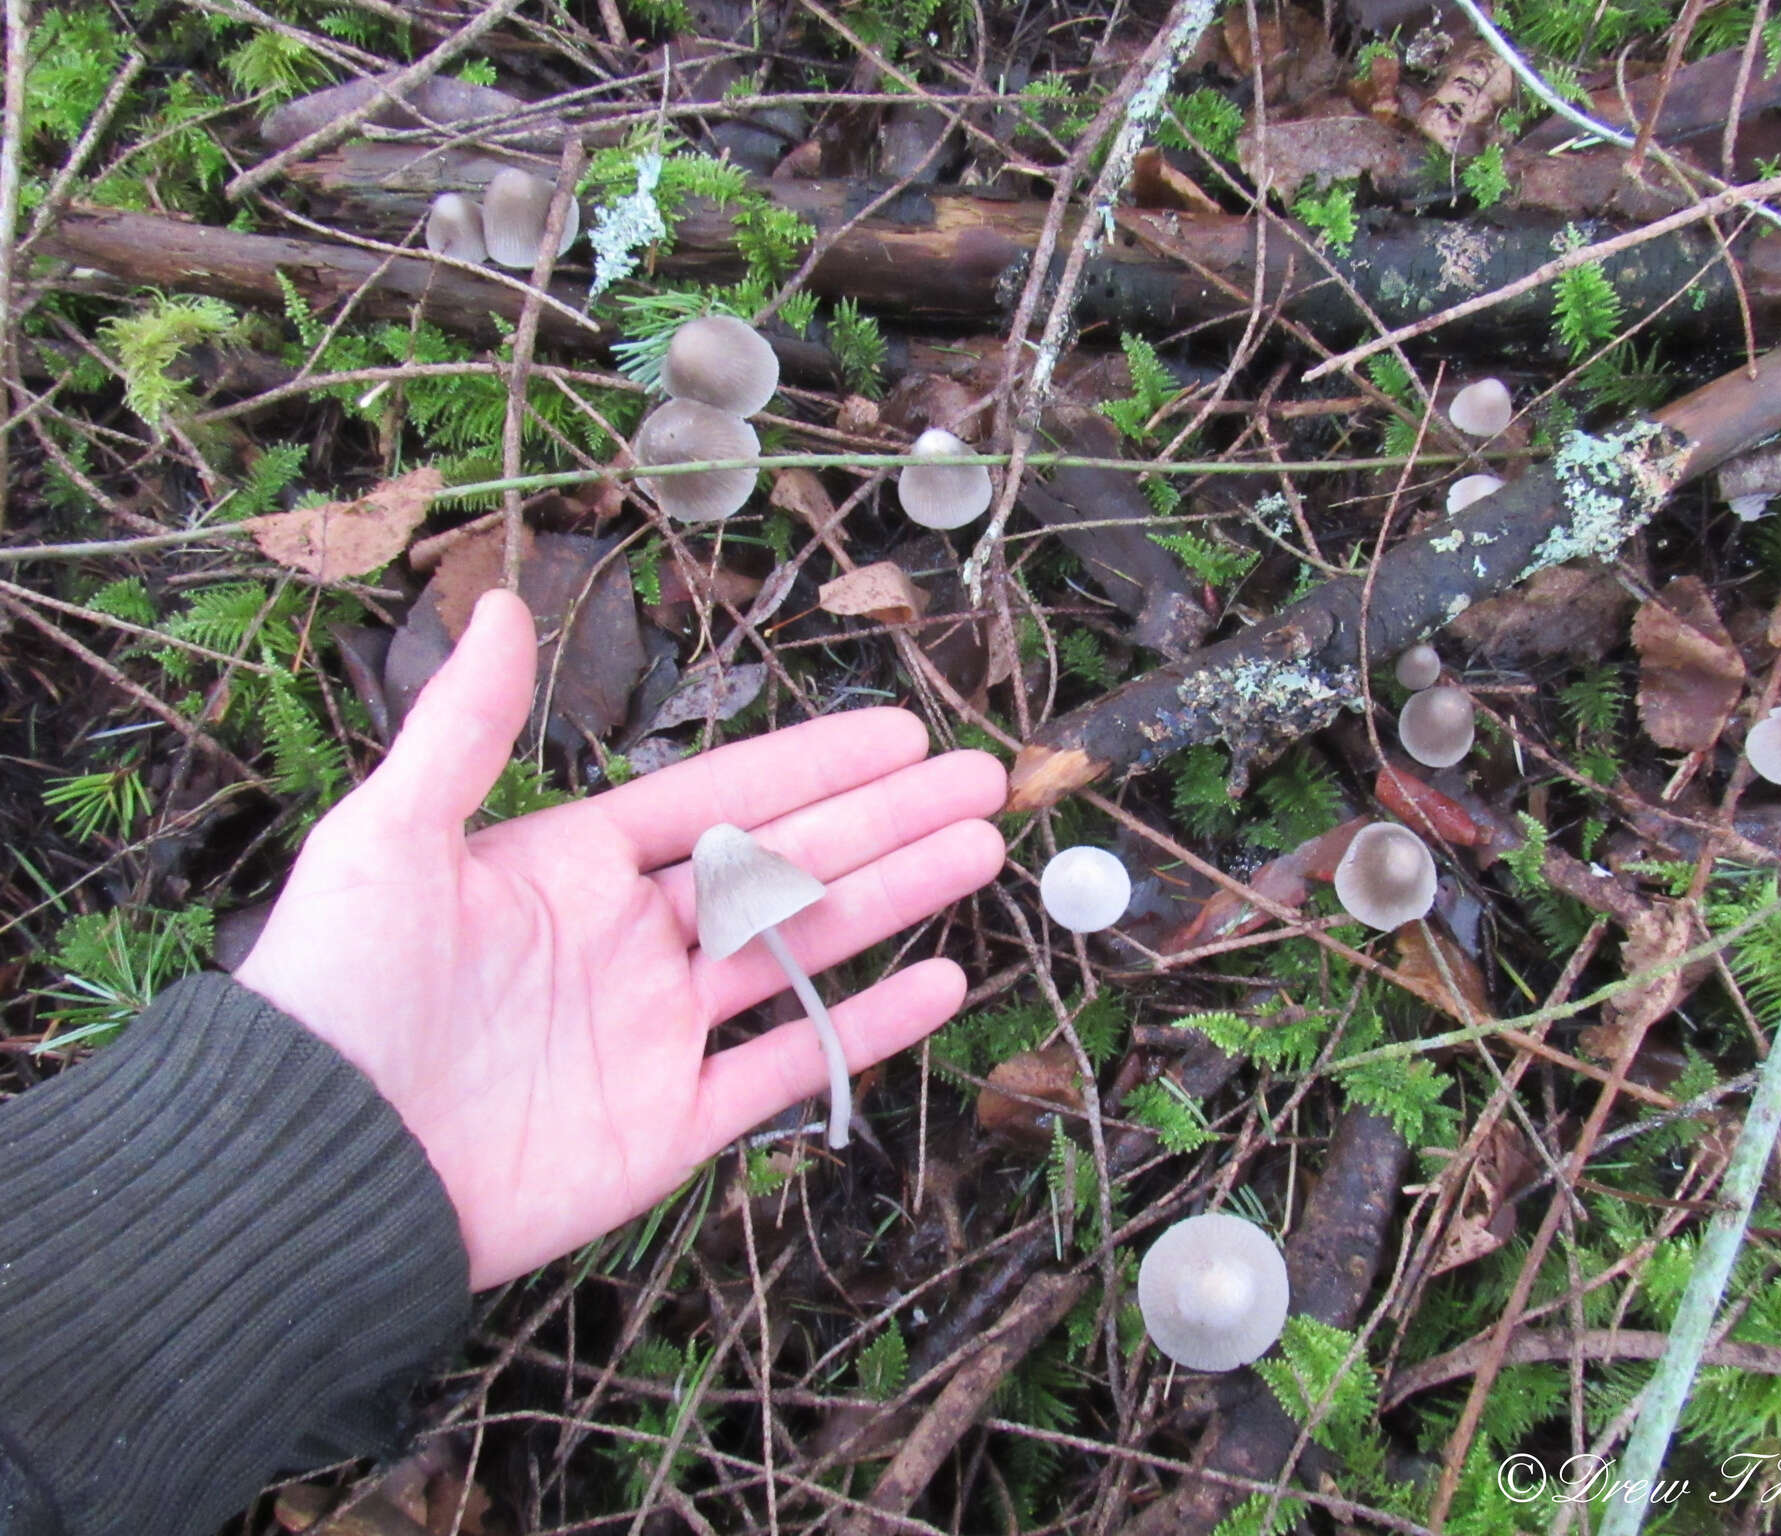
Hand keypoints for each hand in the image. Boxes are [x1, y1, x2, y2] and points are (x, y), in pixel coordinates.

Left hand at [235, 591, 1005, 1287]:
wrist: (321, 1170)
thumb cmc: (339, 991)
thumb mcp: (389, 839)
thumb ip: (463, 730)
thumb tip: (497, 601)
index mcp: (577, 867)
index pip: (724, 797)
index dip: (815, 763)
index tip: (899, 733)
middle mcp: (632, 941)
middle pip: (786, 864)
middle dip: (884, 819)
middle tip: (980, 779)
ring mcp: (658, 1034)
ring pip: (802, 951)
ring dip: (894, 899)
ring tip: (980, 851)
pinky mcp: (669, 1126)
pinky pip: (787, 1069)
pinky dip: (865, 1029)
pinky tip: (941, 981)